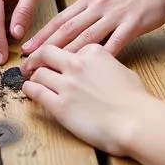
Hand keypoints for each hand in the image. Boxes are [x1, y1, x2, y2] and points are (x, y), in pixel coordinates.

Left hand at [22, 44, 150, 157]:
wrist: (136, 121)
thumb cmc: (136, 99)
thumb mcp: (121, 69)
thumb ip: (104, 63)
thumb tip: (100, 68)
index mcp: (93, 51)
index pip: (69, 43)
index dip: (58, 50)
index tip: (52, 54)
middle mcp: (77, 63)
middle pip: (47, 52)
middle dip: (37, 56)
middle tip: (30, 61)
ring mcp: (67, 84)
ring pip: (39, 72)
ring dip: (32, 74)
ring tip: (28, 77)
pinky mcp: (61, 105)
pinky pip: (37, 92)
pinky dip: (30, 89)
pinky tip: (28, 90)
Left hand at [23, 0, 164, 61]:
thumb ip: (89, 12)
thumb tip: (70, 29)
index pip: (60, 18)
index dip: (42, 35)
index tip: (27, 50)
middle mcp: (98, 4)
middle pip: (67, 29)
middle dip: (46, 48)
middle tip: (29, 65)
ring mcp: (115, 14)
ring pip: (86, 37)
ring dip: (66, 56)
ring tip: (52, 72)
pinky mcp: (132, 23)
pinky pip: (115, 42)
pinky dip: (100, 57)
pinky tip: (89, 71)